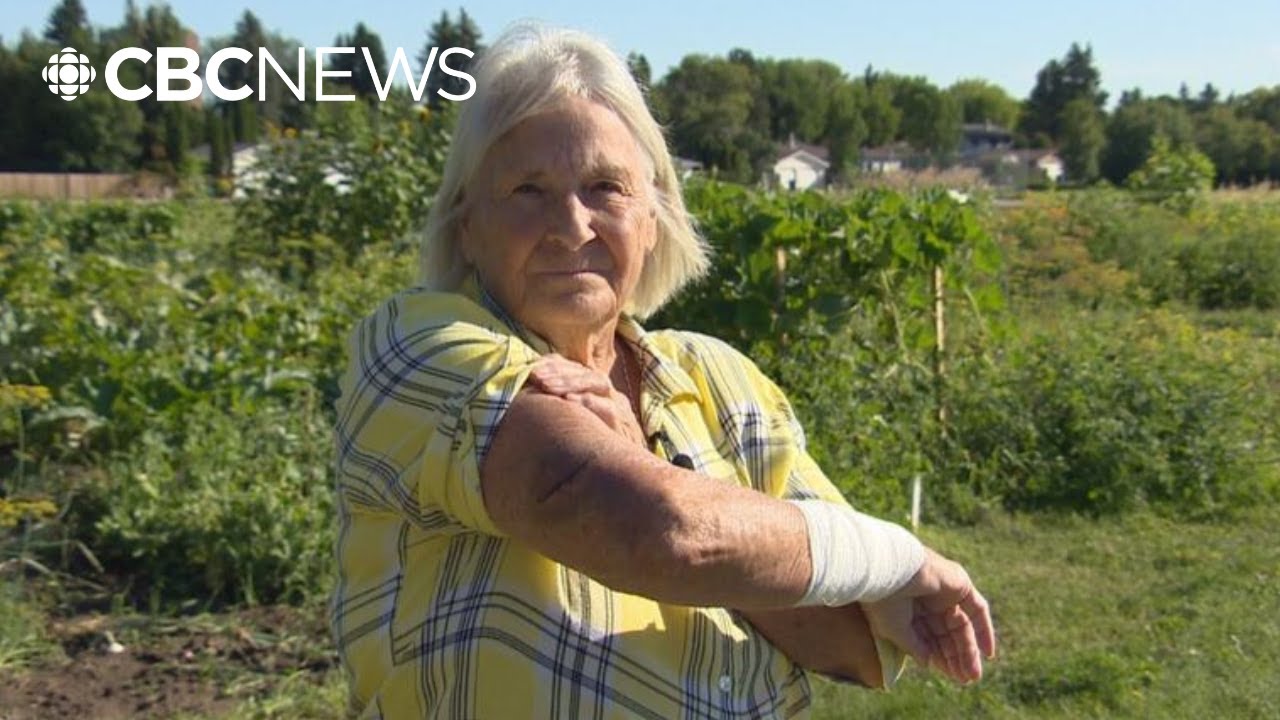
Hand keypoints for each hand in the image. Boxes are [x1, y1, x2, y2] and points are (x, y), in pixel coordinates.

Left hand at [527, 354, 645, 447]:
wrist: (624, 475)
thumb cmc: (589, 453)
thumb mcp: (572, 427)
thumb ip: (555, 411)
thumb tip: (526, 398)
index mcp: (595, 392)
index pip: (575, 368)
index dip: (553, 365)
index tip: (531, 369)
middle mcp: (608, 395)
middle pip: (585, 372)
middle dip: (559, 371)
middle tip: (536, 377)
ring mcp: (620, 408)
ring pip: (599, 382)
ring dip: (571, 382)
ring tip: (547, 386)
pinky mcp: (625, 426)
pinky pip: (610, 409)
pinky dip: (590, 402)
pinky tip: (570, 400)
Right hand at [862, 548, 995, 683]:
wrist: (890, 569)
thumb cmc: (884, 599)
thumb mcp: (896, 631)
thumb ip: (914, 646)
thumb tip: (928, 664)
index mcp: (908, 608)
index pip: (928, 637)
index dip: (938, 657)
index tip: (948, 676)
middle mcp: (927, 599)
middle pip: (947, 634)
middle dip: (955, 657)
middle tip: (964, 680)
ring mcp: (945, 591)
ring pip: (962, 626)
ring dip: (968, 651)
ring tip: (972, 675)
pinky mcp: (960, 583)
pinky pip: (978, 609)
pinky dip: (984, 630)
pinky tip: (987, 653)